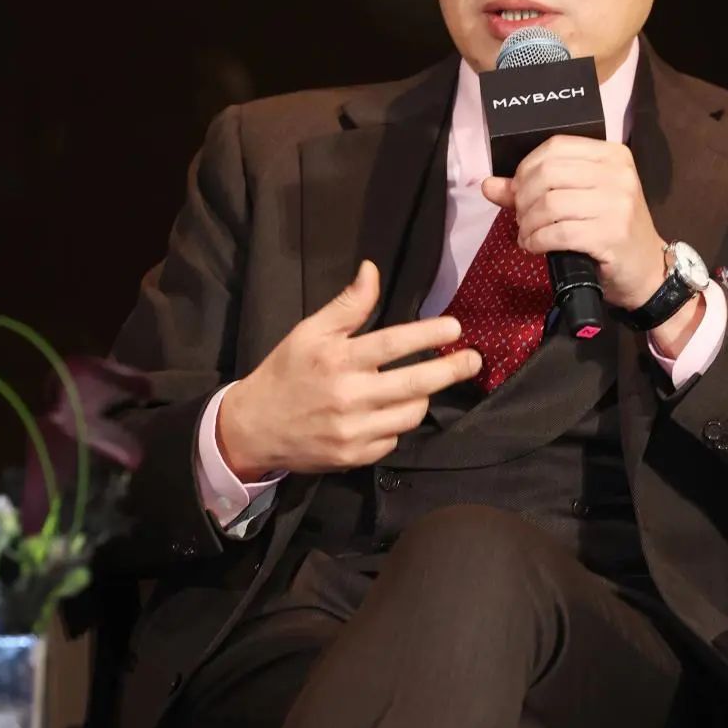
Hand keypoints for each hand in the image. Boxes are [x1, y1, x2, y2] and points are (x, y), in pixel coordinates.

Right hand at [217, 260, 481, 476]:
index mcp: (337, 360)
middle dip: (450, 370)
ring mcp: (353, 431)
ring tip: (423, 383)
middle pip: (415, 384)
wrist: (253, 428)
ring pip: (411, 414)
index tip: (455, 327)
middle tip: (474, 359)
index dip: (428, 334)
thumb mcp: (309, 331)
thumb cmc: (285, 372)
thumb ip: (346, 305)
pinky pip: (393, 438)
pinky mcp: (355, 457)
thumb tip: (372, 270)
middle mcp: (348, 396)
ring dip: (424, 396)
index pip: (393, 344)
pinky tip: (389, 411)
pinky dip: (397, 423)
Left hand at [480, 135, 668, 310]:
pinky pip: (557, 233)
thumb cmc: (611, 230)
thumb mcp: (580, 200)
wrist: (647, 270)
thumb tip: (488, 185)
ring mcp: (616, 204)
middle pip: (548, 174)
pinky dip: (536, 241)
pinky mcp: (610, 234)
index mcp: (612, 155)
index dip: (526, 168)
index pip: (555, 147)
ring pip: (549, 204)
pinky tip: (534, 246)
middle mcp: (617, 174)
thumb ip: (534, 188)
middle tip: (521, 217)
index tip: (519, 191)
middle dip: (523, 198)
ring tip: (527, 234)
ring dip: (527, 223)